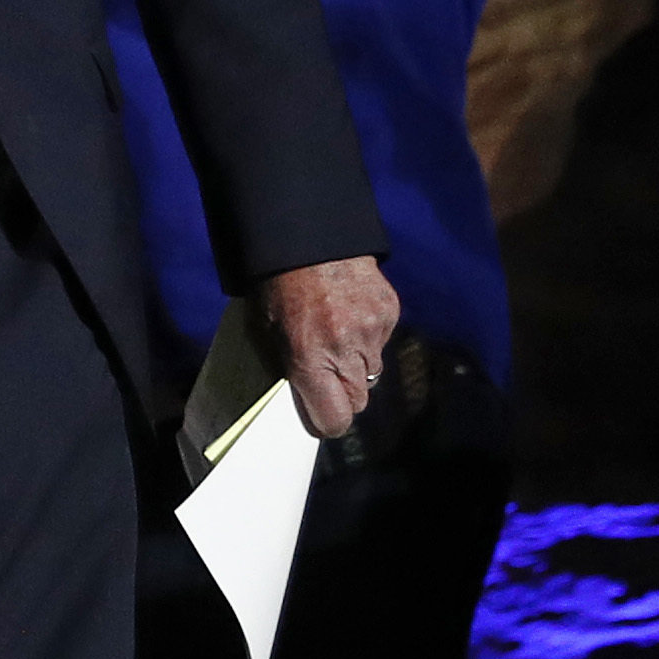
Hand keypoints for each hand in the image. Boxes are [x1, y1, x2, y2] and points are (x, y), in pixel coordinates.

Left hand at [260, 255, 401, 440]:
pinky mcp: (390, 312)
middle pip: (359, 400)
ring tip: (337, 339)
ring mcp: (373, 331)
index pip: (334, 417)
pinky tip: (350, 314)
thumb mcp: (268, 329)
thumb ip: (291, 366)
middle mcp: (345, 350)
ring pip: (373, 371)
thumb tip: (307, 397)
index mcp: (308, 358)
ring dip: (357, 365)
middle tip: (329, 379)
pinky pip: (382, 341)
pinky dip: (368, 336)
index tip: (322, 419)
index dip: (328, 423)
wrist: (309, 235)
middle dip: (345, 395)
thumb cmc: (277, 284)